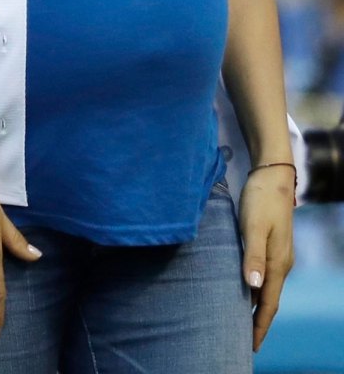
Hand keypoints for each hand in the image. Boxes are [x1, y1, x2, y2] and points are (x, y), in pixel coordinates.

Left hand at [239, 166, 295, 350]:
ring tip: (240, 320)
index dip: (260, 325)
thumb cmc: (260, 199)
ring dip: (256, 305)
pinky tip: (243, 288)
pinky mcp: (271, 245)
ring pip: (266, 288)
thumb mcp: (253, 226)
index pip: (268, 303)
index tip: (250, 346)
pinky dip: (254, 288)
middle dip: (258, 321)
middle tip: (242, 340)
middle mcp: (280, 264)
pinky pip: (263, 275)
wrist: (272, 176)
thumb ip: (253, 255)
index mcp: (277, 264)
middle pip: (269, 300)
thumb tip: (253, 287)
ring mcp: (277, 255)